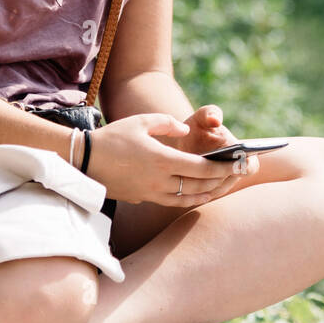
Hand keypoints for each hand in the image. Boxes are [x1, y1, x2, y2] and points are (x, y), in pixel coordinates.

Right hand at [85, 112, 251, 206]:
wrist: (85, 160)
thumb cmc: (113, 136)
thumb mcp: (141, 121)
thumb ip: (168, 123)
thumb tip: (185, 131)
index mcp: (162, 159)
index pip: (201, 168)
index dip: (222, 168)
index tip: (237, 164)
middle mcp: (160, 180)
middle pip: (199, 185)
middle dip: (220, 180)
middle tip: (236, 174)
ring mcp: (151, 192)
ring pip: (187, 197)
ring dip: (207, 192)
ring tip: (221, 186)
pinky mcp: (143, 197)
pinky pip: (172, 201)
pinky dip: (189, 199)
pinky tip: (197, 195)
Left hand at [156, 104, 257, 184]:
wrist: (182, 142)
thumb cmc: (198, 128)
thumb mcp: (203, 117)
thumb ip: (211, 113)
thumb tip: (216, 120)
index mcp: (241, 154)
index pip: (251, 166)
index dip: (246, 166)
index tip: (235, 160)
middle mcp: (233, 172)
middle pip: (230, 181)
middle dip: (218, 176)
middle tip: (204, 169)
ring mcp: (219, 185)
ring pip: (214, 191)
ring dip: (204, 185)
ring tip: (190, 175)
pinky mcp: (204, 193)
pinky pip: (201, 196)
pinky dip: (194, 191)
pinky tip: (182, 183)